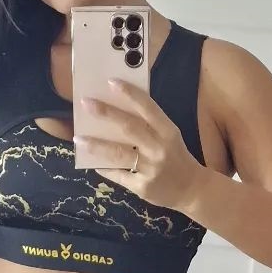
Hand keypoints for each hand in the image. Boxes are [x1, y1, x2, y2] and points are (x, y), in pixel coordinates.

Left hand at [75, 79, 204, 211]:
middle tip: (85, 103)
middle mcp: (160, 148)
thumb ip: (149, 125)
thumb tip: (115, 110)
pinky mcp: (143, 187)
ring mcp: (151, 169)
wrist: (193, 190)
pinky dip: (105, 168)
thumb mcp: (169, 137)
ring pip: (119, 154)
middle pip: (130, 128)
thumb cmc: (176, 157)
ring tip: (78, 138)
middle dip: (106, 113)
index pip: (148, 108)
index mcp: (168, 131)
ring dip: (96, 145)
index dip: (130, 94)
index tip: (111, 81)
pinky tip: (92, 163)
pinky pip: (119, 175)